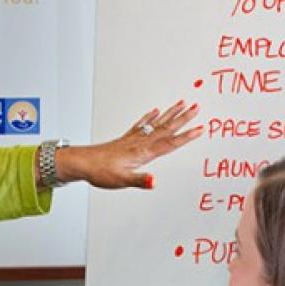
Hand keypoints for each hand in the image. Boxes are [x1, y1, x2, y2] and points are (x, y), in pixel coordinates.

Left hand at [56, 100, 203, 188]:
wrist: (83, 163)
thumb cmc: (101, 172)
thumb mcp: (122, 180)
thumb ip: (140, 180)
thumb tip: (154, 182)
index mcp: (143, 152)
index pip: (169, 143)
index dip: (186, 137)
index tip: (201, 128)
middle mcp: (141, 142)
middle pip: (167, 128)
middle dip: (183, 118)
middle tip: (197, 106)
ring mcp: (134, 139)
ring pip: (157, 123)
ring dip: (171, 113)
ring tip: (182, 103)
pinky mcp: (127, 139)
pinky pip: (142, 124)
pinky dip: (151, 117)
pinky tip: (155, 111)